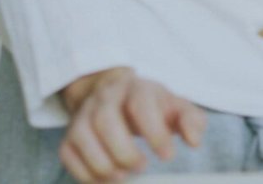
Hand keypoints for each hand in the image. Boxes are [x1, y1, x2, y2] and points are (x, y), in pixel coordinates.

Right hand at [57, 67, 207, 183]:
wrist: (111, 93)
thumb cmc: (149, 104)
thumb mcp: (174, 106)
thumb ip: (191, 120)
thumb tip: (194, 141)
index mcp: (135, 88)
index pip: (141, 104)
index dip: (154, 132)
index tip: (167, 156)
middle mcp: (104, 98)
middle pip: (104, 120)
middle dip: (123, 150)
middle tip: (142, 167)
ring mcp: (83, 115)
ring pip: (82, 136)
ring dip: (102, 163)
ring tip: (123, 177)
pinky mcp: (69, 135)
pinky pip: (68, 154)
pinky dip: (84, 173)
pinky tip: (106, 180)